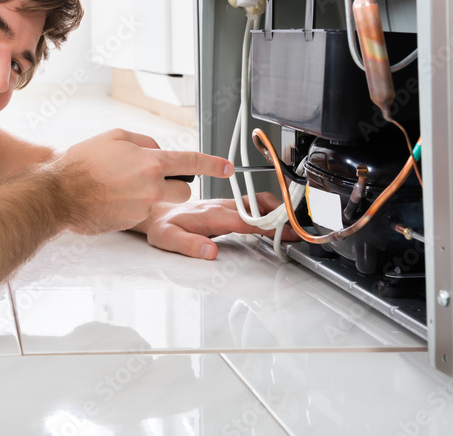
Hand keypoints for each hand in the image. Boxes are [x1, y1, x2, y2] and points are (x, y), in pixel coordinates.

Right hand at [51, 129, 233, 235]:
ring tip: (126, 186)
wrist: (60, 191)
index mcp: (151, 162)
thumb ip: (145, 143)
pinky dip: (134, 204)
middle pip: (184, 189)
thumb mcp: (116, 137)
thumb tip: (158, 151)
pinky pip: (144, 212)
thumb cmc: (83, 162)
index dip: (213, 164)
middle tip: (152, 176)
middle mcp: (151, 186)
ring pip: (164, 202)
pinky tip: (114, 197)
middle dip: (175, 183)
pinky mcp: (131, 222)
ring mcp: (142, 208)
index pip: (192, 162)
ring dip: (154, 195)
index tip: (227, 167)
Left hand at [130, 193, 298, 259]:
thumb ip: (189, 245)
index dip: (266, 226)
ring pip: (257, 201)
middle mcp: (220, 206)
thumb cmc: (160, 226)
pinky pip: (252, 203)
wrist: (154, 213)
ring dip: (277, 210)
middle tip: (299, 229)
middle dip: (280, 216)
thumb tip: (211, 251)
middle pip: (257, 207)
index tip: (285, 232)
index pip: (245, 220)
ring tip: (295, 224)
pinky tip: (278, 218)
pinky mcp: (226, 206)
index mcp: (210, 214)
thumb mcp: (167, 239)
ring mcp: (224, 204)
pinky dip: (268, 208)